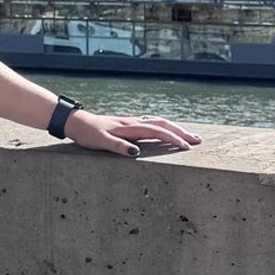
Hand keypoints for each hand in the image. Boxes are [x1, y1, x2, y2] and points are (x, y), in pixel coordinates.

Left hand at [66, 110, 198, 158]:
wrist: (76, 122)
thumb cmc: (87, 134)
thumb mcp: (101, 142)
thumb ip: (118, 147)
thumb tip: (136, 153)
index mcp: (130, 127)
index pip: (157, 131)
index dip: (173, 139)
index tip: (187, 147)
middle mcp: (133, 123)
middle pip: (162, 124)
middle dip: (181, 132)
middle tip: (198, 141)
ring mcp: (131, 122)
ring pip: (158, 122)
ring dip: (174, 129)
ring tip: (188, 136)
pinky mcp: (127, 124)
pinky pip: (151, 123)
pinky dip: (163, 126)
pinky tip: (165, 130)